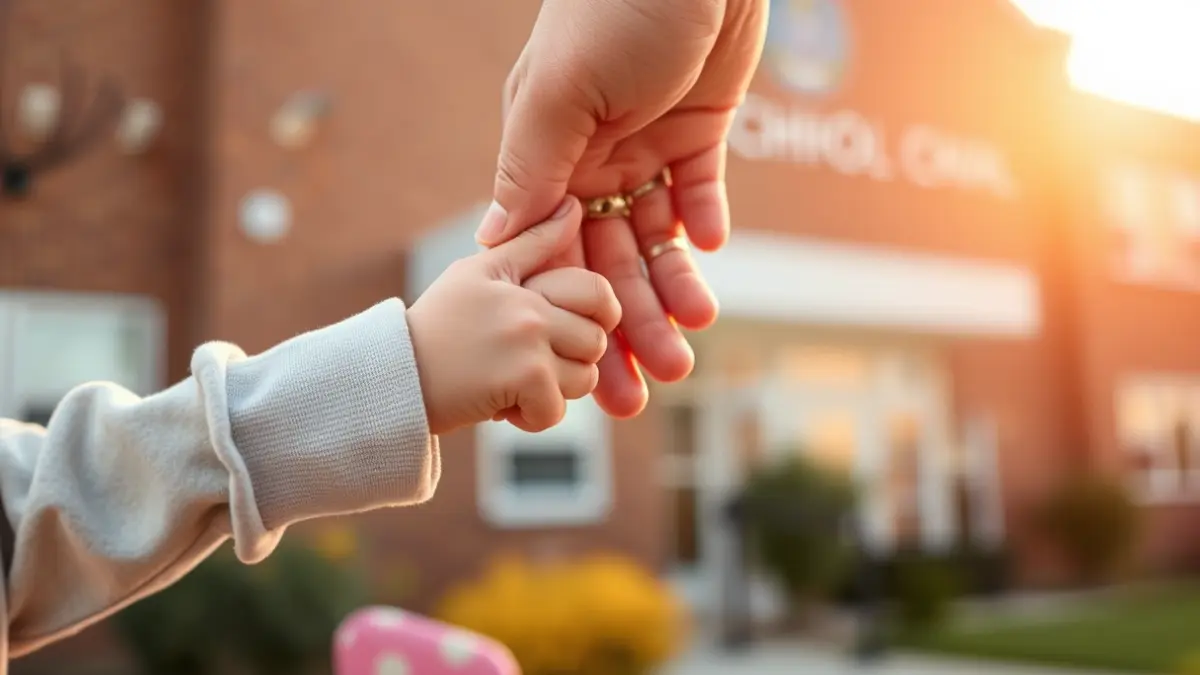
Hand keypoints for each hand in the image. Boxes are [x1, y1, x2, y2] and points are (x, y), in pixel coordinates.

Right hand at [407, 198, 620, 434]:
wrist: (392, 377)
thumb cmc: (436, 325)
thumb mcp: (478, 272)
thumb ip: (530, 242)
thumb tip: (572, 206)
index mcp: (523, 280)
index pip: (597, 291)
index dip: (598, 317)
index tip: (570, 332)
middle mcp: (531, 307)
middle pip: (595, 341)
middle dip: (571, 360)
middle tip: (531, 363)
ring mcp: (531, 344)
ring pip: (584, 379)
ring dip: (553, 392)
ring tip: (513, 383)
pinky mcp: (526, 382)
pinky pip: (557, 411)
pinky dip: (531, 418)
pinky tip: (500, 405)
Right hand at [479, 0, 768, 418]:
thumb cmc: (611, 8)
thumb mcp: (559, 92)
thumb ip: (529, 168)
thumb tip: (494, 244)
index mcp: (548, 157)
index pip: (556, 257)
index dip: (570, 320)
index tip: (583, 380)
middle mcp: (592, 160)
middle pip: (609, 263)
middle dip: (625, 327)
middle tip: (646, 388)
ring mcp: (645, 146)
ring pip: (657, 240)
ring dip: (672, 291)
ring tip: (692, 337)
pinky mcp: (697, 130)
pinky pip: (699, 191)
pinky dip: (703, 223)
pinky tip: (709, 255)